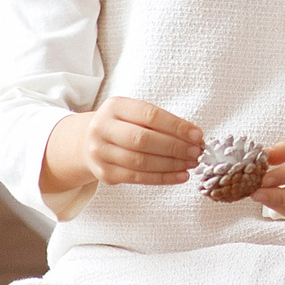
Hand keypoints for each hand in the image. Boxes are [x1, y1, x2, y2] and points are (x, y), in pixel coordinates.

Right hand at [39, 98, 202, 196]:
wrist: (87, 142)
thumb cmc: (121, 126)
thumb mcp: (133, 113)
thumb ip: (159, 122)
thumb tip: (194, 137)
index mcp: (114, 106)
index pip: (150, 115)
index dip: (176, 126)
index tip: (197, 134)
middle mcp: (103, 128)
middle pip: (144, 140)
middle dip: (175, 147)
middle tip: (196, 152)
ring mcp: (101, 152)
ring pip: (141, 162)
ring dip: (172, 164)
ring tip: (191, 164)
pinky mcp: (105, 173)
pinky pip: (138, 178)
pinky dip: (163, 178)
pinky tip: (180, 176)